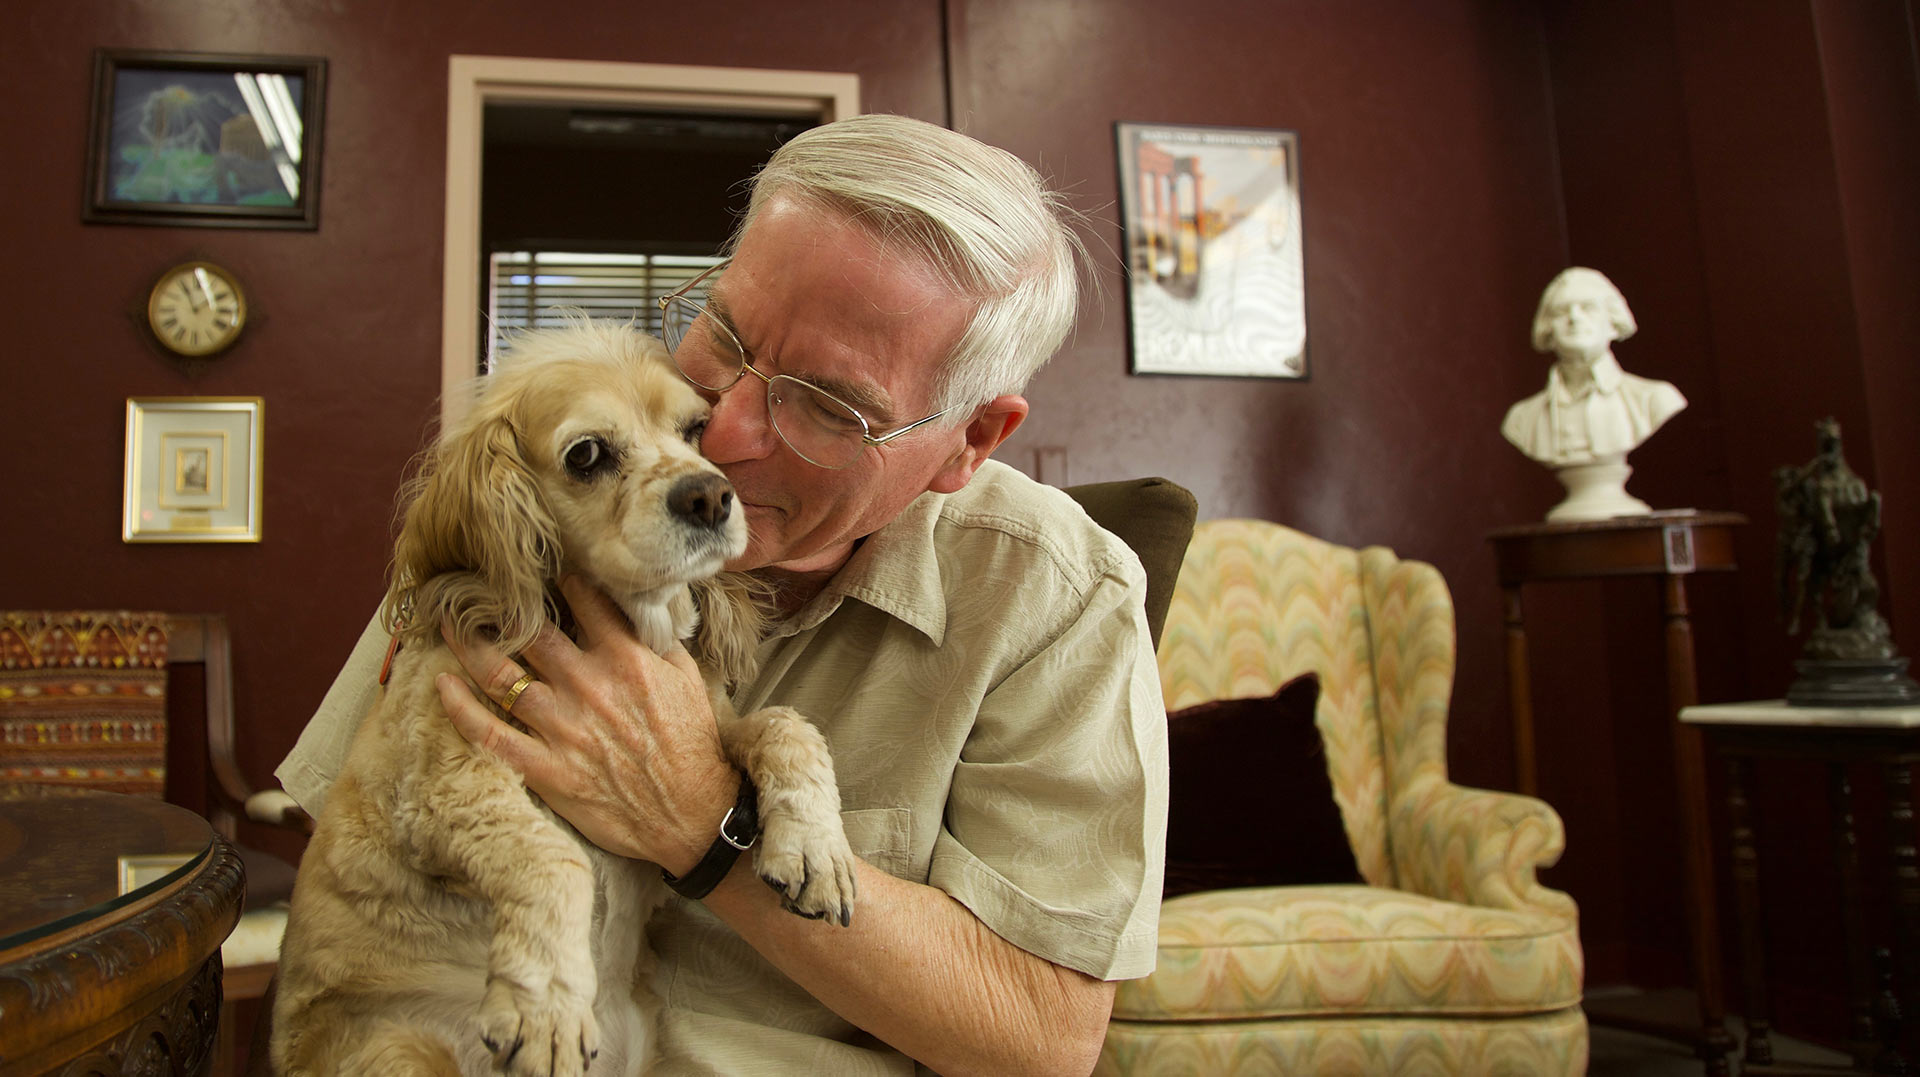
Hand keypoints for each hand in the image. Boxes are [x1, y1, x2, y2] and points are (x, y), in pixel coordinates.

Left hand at [436, 576, 739, 870]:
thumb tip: (637, 612)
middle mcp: (589, 686)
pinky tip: (442, 685)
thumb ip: (657, 642)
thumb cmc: (692, 745)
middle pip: (531, 632)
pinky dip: (460, 709)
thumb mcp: (687, 680)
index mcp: (627, 659)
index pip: (585, 602)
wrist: (693, 813)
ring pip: (501, 676)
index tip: (547, 576)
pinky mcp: (547, 769)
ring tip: (448, 623)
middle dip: (501, 606)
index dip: (562, 582)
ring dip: (468, 645)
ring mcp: (564, 728)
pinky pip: (490, 735)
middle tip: (477, 590)